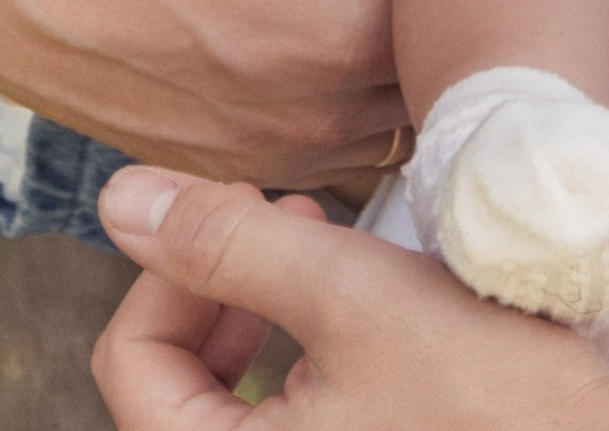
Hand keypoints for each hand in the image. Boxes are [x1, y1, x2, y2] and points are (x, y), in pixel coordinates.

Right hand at [0, 0, 527, 190]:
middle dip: (434, 13)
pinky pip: (314, 149)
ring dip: (383, 62)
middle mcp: (315, 118)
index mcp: (346, 30)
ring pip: (379, 120)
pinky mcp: (216, 167)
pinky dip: (325, 97)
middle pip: (431, 74)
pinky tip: (286, 24)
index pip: (468, 4)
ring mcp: (263, 155)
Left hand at [93, 170, 608, 429]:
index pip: (134, 366)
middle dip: (217, 289)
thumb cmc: (488, 392)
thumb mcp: (349, 292)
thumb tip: (120, 201)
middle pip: (174, 389)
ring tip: (325, 248)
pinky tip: (362, 312)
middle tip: (286, 220)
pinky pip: (290, 423)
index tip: (244, 213)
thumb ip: (225, 243)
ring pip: (231, 403)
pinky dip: (303, 358)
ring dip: (260, 314)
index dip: (171, 271)